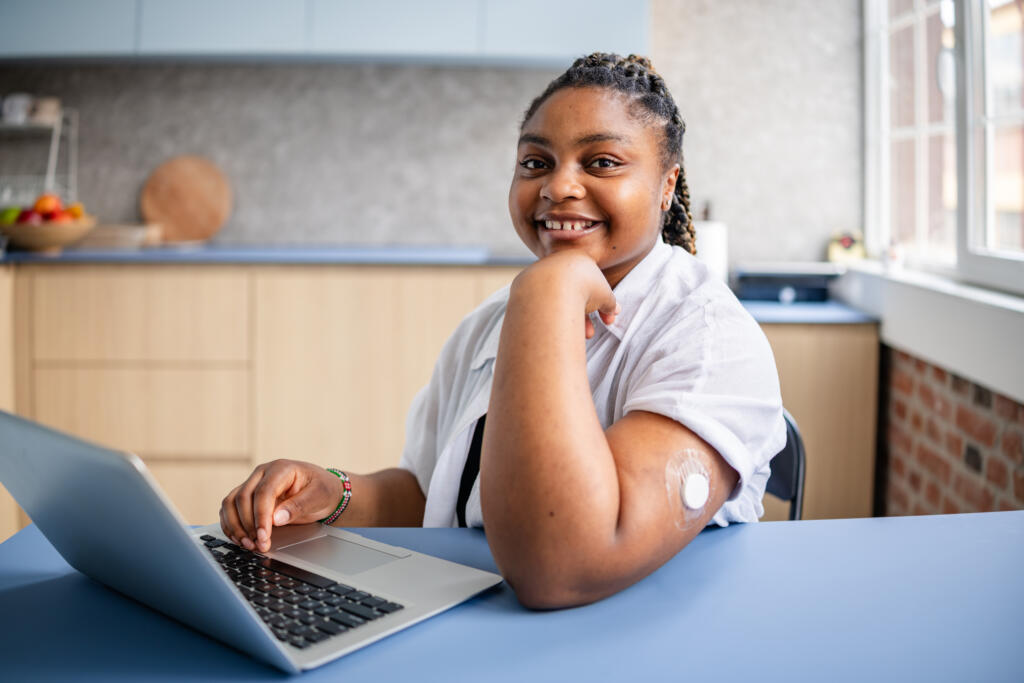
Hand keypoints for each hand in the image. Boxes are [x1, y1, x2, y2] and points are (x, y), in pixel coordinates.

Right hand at [219, 460, 343, 552]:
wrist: (323, 490)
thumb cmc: (322, 489)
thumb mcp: (318, 496)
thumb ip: (298, 506)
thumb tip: (276, 519)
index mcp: (281, 468)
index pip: (263, 492)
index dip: (261, 517)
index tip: (264, 537)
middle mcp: (262, 473)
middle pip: (243, 498)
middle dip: (248, 525)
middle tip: (258, 545)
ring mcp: (253, 483)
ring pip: (231, 503)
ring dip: (235, 526)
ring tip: (248, 544)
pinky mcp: (247, 496)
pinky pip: (230, 509)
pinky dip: (231, 525)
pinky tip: (240, 539)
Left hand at [516, 250, 619, 338]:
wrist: (550, 287)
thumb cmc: (584, 288)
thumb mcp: (605, 295)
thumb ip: (609, 302)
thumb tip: (611, 309)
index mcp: (577, 259)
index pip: (592, 285)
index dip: (602, 304)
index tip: (608, 321)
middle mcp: (557, 264)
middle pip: (573, 293)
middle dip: (585, 316)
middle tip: (590, 333)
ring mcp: (539, 275)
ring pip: (556, 300)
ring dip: (570, 320)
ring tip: (576, 336)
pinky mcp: (524, 289)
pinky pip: (542, 305)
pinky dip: (551, 317)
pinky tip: (557, 328)